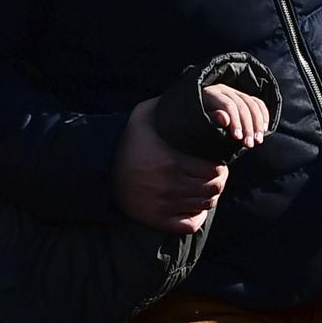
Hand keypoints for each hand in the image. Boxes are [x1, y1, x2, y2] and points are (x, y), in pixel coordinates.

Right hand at [113, 103, 229, 233]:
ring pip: (205, 204)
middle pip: (213, 188)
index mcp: (172, 161)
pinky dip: (198, 216)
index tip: (217, 160)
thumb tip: (194, 98)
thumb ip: (167, 105)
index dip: (220, 165)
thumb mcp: (144, 115)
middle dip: (218, 180)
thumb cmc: (127, 140)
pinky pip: (190, 224)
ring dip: (209, 195)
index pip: (215, 170)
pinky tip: (195, 205)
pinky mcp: (157, 219)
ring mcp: (164, 205)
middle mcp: (170, 186)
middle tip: (215, 173)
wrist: (100, 169)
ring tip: (205, 186)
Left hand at [201, 83, 271, 151]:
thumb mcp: (198, 122)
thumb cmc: (194, 122)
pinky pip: (258, 103)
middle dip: (248, 126)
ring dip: (258, 123)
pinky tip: (264, 129)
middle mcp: (224, 89)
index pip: (228, 105)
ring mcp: (234, 92)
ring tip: (258, 140)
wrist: (194, 118)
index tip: (238, 138)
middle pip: (242, 105)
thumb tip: (225, 119)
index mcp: (210, 93)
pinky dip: (263, 115)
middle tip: (250, 144)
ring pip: (252, 104)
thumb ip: (211, 120)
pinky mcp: (243, 96)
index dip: (235, 121)